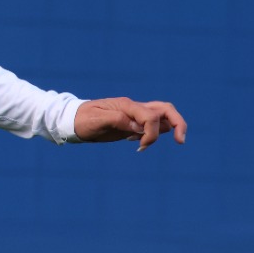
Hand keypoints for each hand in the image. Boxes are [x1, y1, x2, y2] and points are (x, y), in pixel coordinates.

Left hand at [72, 97, 186, 150]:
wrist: (73, 120)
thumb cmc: (82, 119)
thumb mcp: (96, 121)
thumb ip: (117, 121)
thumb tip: (138, 127)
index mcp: (126, 105)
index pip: (151, 116)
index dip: (151, 133)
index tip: (140, 146)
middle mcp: (133, 107)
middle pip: (165, 109)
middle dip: (178, 123)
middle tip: (181, 141)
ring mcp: (134, 114)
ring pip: (161, 116)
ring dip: (167, 129)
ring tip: (148, 143)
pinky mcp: (132, 122)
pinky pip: (152, 124)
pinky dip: (154, 133)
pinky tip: (140, 143)